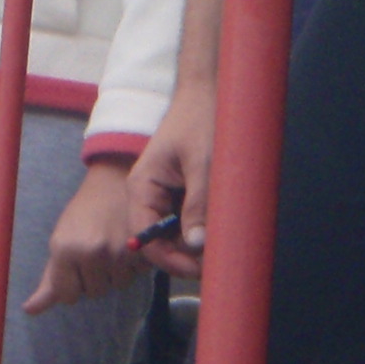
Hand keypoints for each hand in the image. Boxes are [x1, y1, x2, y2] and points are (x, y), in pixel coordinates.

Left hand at [23, 157, 145, 313]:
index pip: (68, 296)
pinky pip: (138, 274)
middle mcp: (90, 252)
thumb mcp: (62, 241)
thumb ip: (50, 279)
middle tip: (98, 247)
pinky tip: (129, 241)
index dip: (73, 282)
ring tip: (114, 242)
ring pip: (118, 285)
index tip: (77, 261)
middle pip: (94, 293)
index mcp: (64, 249)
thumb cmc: (84, 212)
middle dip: (97, 276)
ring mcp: (117, 252)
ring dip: (118, 270)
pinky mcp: (141, 249)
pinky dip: (136, 262)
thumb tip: (29, 310)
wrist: (114, 180)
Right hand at [121, 84, 211, 279]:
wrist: (207, 94)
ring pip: (175, 235)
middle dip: (186, 255)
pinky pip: (186, 221)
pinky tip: (219, 229)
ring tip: (222, 245)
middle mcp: (147, 196)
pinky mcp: (179, 194)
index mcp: (141, 187)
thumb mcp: (203, 164)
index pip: (144, 239)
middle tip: (218, 260)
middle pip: (160, 242)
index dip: (170, 260)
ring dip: (196, 243)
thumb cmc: (200, 121)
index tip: (200, 269)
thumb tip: (196, 245)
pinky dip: (201, 229)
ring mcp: (163, 196)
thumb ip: (198, 204)